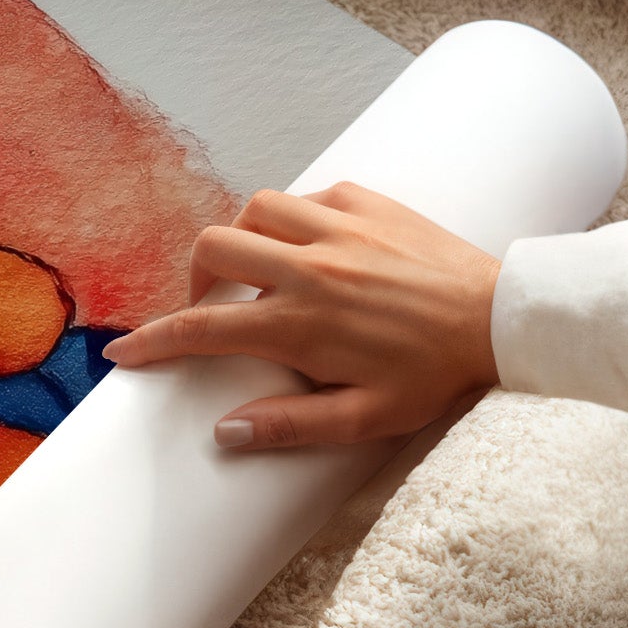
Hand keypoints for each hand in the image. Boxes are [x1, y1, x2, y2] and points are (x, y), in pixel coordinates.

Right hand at [103, 182, 499, 450]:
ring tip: (258, 270)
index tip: (125, 354)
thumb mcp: (366, 418)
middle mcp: (308, 267)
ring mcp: (337, 228)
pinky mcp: (367, 202)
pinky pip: (308, 196)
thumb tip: (225, 432)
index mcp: (300, 324)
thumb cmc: (436, 375)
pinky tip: (312, 246)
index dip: (153, 342)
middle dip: (194, 278)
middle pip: (213, 249)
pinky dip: (295, 218)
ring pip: (254, 209)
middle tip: (212, 307)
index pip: (202, 328)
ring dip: (242, 238)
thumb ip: (291, 426)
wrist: (502, 319)